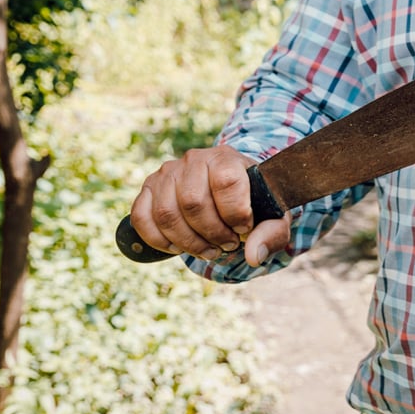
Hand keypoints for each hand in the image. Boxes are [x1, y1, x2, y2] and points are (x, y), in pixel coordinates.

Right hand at [129, 146, 290, 268]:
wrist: (229, 190)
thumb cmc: (252, 202)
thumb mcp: (272, 215)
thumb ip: (271, 233)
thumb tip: (253, 255)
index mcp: (226, 158)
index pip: (226, 181)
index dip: (235, 213)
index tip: (243, 229)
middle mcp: (194, 159)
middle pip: (193, 202)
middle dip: (212, 233)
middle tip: (226, 245)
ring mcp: (167, 173)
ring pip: (167, 213)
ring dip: (188, 242)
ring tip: (208, 250)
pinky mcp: (148, 189)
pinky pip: (142, 218)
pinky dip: (158, 240)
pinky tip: (178, 247)